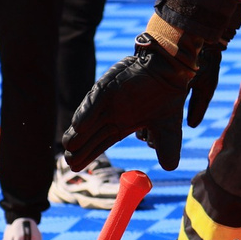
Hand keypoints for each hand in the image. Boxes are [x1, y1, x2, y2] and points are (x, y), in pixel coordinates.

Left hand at [60, 28, 220, 171]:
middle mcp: (111, 113)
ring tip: (69, 146)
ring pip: (87, 119)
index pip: (100, 142)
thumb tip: (170, 168)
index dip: (88, 155)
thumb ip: (167, 147)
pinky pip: (94, 99)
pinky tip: (78, 126)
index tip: (76, 168)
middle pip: (89, 134)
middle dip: (79, 149)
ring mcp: (107, 100)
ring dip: (78, 133)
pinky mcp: (107, 86)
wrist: (171, 71)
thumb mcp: (168, 128)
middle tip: (69, 162)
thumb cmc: (168, 97)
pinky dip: (86, 112)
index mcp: (122, 124)